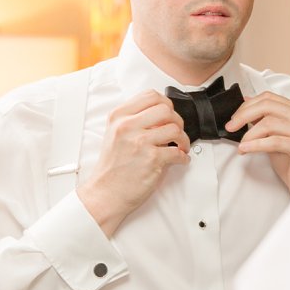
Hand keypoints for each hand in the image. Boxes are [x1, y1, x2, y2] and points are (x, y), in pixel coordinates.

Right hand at [78, 90, 189, 235]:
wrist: (105, 193)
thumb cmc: (112, 167)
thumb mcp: (114, 134)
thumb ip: (133, 120)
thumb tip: (161, 115)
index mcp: (118, 117)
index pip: (150, 96)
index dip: (166, 103)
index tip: (169, 114)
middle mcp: (127, 127)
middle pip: (166, 109)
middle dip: (177, 120)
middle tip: (176, 131)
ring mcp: (140, 143)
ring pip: (175, 129)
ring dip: (183, 139)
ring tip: (180, 146)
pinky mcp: (152, 160)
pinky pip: (178, 152)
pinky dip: (183, 157)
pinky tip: (179, 159)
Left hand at [228, 92, 289, 195]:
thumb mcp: (273, 135)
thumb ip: (263, 119)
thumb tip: (245, 103)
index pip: (269, 98)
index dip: (247, 105)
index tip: (234, 118)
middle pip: (267, 106)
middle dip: (244, 115)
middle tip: (230, 127)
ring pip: (269, 123)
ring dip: (249, 134)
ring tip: (241, 146)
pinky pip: (274, 141)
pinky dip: (255, 145)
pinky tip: (245, 149)